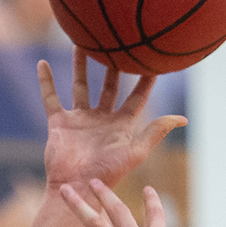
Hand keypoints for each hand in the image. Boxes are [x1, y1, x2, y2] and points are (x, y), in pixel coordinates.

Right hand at [39, 48, 185, 189]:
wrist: (76, 186)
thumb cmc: (108, 173)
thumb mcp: (136, 152)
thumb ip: (156, 132)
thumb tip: (183, 119)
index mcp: (122, 125)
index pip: (137, 96)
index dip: (145, 79)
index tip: (152, 57)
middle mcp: (102, 119)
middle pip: (109, 86)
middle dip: (113, 65)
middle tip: (116, 40)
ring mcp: (80, 119)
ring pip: (80, 86)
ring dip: (80, 65)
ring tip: (82, 42)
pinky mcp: (59, 122)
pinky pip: (51, 97)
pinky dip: (46, 81)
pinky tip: (42, 63)